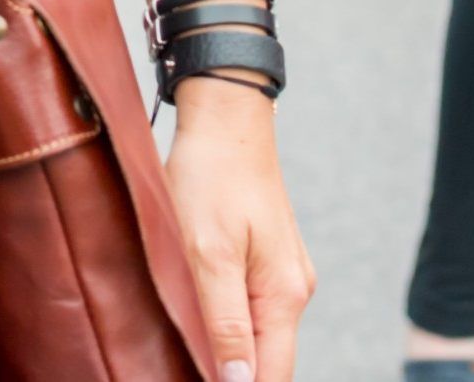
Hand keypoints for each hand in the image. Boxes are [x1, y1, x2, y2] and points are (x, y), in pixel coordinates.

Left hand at [163, 80, 311, 381]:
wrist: (224, 117)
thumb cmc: (212, 176)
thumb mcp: (208, 252)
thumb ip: (225, 321)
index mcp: (284, 295)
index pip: (272, 374)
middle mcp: (292, 291)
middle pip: (265, 357)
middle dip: (229, 370)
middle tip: (181, 362)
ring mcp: (280, 274)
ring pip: (254, 331)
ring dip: (223, 343)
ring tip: (183, 343)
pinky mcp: (264, 258)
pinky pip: (247, 303)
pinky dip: (223, 315)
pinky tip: (194, 308)